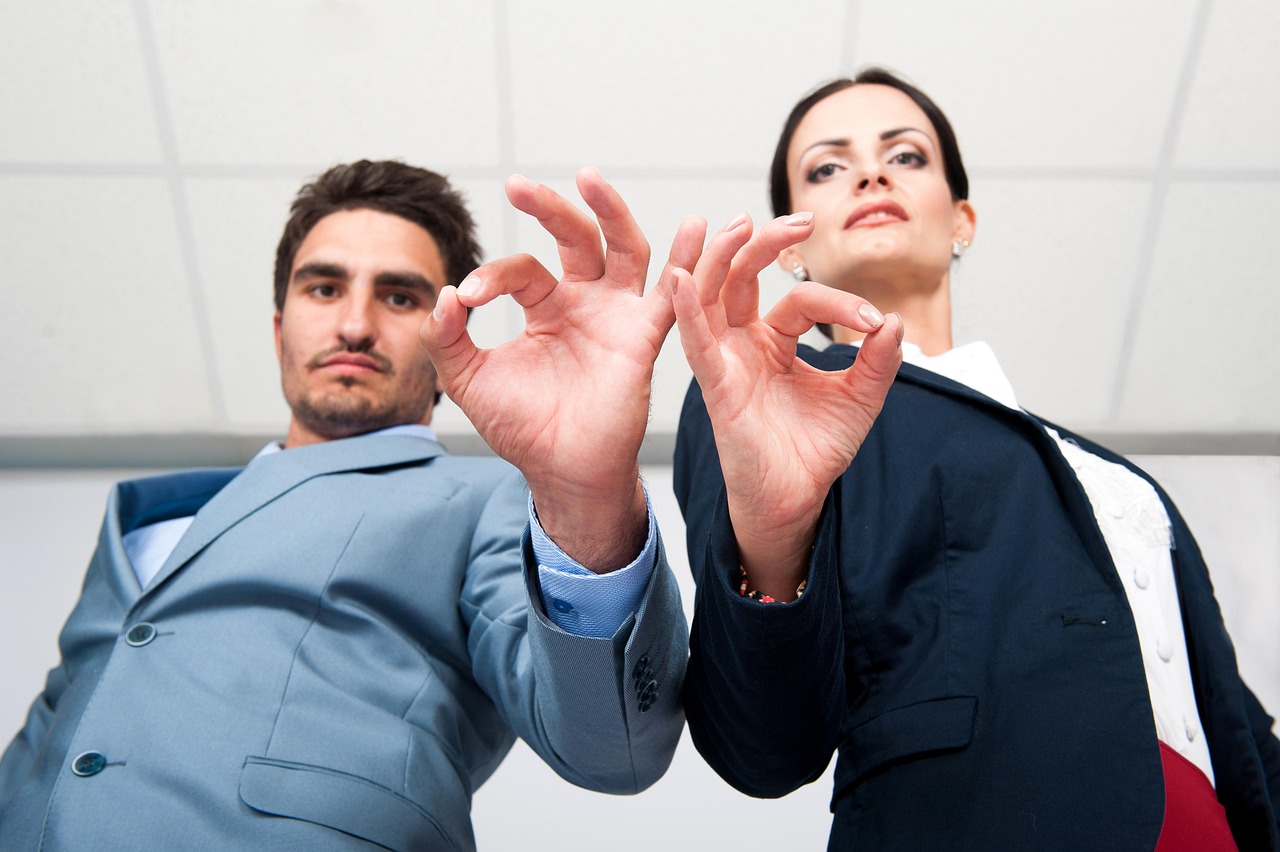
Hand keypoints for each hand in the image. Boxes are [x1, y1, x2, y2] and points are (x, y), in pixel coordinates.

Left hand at [421, 167, 705, 570]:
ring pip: (625, 248)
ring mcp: (617, 316)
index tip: (468, 297)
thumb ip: (446, 338)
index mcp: (547, 305)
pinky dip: (687, 264)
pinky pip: (671, 296)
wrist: (560, 473)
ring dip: (611, 211)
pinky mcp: (643, 339)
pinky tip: (696, 228)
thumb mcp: (468, 380)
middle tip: (516, 184)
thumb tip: (442, 295)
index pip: (523, 269)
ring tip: (589, 179)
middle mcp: (586, 301)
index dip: (493, 276)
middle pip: (576, 237)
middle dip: (550, 208)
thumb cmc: (521, 428)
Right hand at [672, 212, 901, 598]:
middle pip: (740, 278)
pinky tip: (685, 278)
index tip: (875, 324)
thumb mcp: (859, 399)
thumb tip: (895, 320)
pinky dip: (687, 308)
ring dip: (720, 258)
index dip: (839, 303)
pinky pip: (695, 342)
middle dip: (763, 244)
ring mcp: (725, 363)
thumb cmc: (815, 452)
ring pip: (711, 296)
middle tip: (798, 221)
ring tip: (738, 225)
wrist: (798, 502)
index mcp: (773, 343)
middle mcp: (743, 346)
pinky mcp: (716, 387)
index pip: (799, 300)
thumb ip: (878, 362)